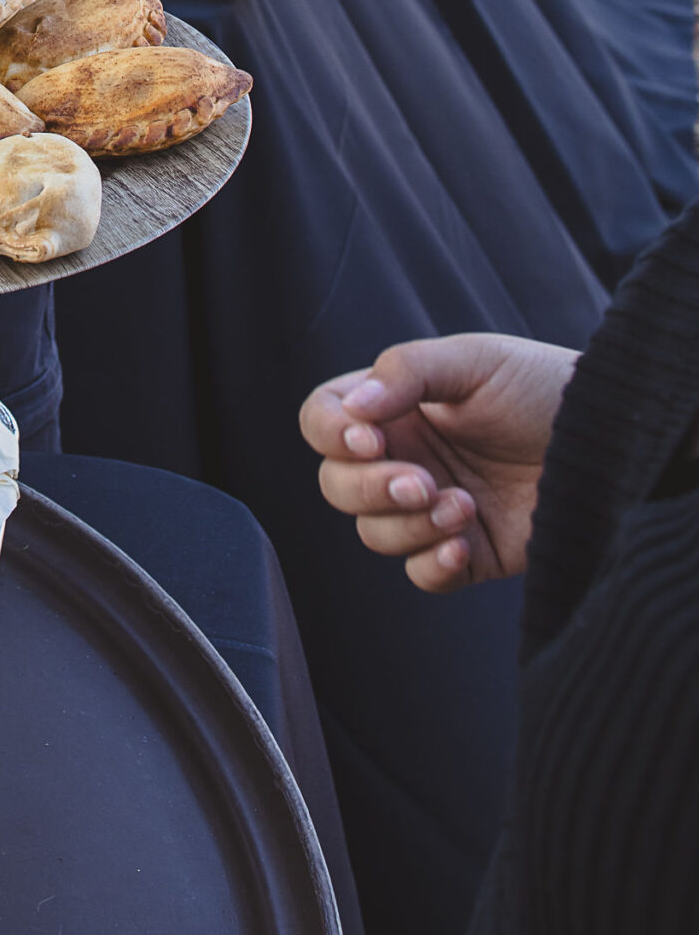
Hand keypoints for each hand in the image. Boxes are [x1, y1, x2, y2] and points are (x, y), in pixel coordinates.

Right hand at [299, 333, 578, 592]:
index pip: (324, 421)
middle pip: (337, 485)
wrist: (612, 440)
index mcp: (394, 407)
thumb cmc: (541, 387)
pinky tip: (465, 541)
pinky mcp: (467, 553)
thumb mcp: (473, 360)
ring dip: (408, 525)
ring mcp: (432, 507)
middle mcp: (404, 457)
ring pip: (374, 534)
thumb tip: (353, 411)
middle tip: (419, 481)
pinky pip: (421, 574)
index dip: (331, 434)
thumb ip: (406, 372)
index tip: (369, 438)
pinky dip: (432, 563)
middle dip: (369, 489)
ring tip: (462, 505)